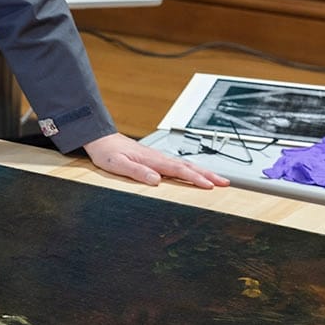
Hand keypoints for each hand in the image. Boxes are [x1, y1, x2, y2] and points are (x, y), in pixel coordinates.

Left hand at [82, 132, 229, 188]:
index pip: (178, 170)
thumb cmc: (106, 152)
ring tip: (217, 179)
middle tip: (225, 182)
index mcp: (152, 159)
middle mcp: (157, 157)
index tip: (210, 186)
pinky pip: (177, 164)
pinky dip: (190, 169)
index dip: (195, 179)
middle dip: (207, 174)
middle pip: (187, 166)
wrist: (99, 138)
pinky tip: (193, 173)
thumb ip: (136, 171)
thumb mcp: (117, 164)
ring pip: (184, 165)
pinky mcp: (153, 158)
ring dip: (202, 172)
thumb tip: (156, 180)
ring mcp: (157, 157)